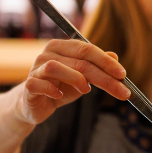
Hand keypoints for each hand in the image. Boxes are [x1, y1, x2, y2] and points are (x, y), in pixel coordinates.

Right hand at [16, 40, 130, 124]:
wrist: (36, 104)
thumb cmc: (61, 88)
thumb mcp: (83, 78)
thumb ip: (97, 67)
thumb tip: (115, 55)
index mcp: (63, 47)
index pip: (88, 49)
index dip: (106, 62)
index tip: (123, 75)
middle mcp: (48, 53)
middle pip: (79, 61)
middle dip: (103, 77)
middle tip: (121, 91)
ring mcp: (36, 68)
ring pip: (56, 67)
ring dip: (76, 79)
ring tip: (86, 91)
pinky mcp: (28, 84)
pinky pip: (39, 83)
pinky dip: (52, 89)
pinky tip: (59, 95)